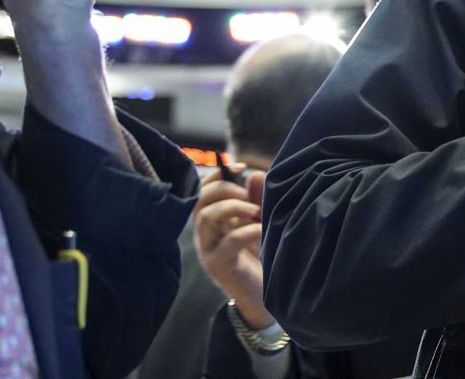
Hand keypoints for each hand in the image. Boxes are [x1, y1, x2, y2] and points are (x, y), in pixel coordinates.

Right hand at [194, 169, 274, 330]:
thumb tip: (255, 174)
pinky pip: (229, 240)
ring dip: (234, 207)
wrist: (264, 297)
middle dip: (226, 189)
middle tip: (250, 198)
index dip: (218, 174)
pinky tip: (263, 231)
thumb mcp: (259, 223)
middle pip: (201, 200)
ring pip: (207, 217)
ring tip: (257, 212)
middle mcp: (205, 234)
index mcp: (212, 221)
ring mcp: (208, 250)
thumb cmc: (261, 258)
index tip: (241, 167)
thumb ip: (256, 200)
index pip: (202, 189)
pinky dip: (249, 230)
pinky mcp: (219, 265)